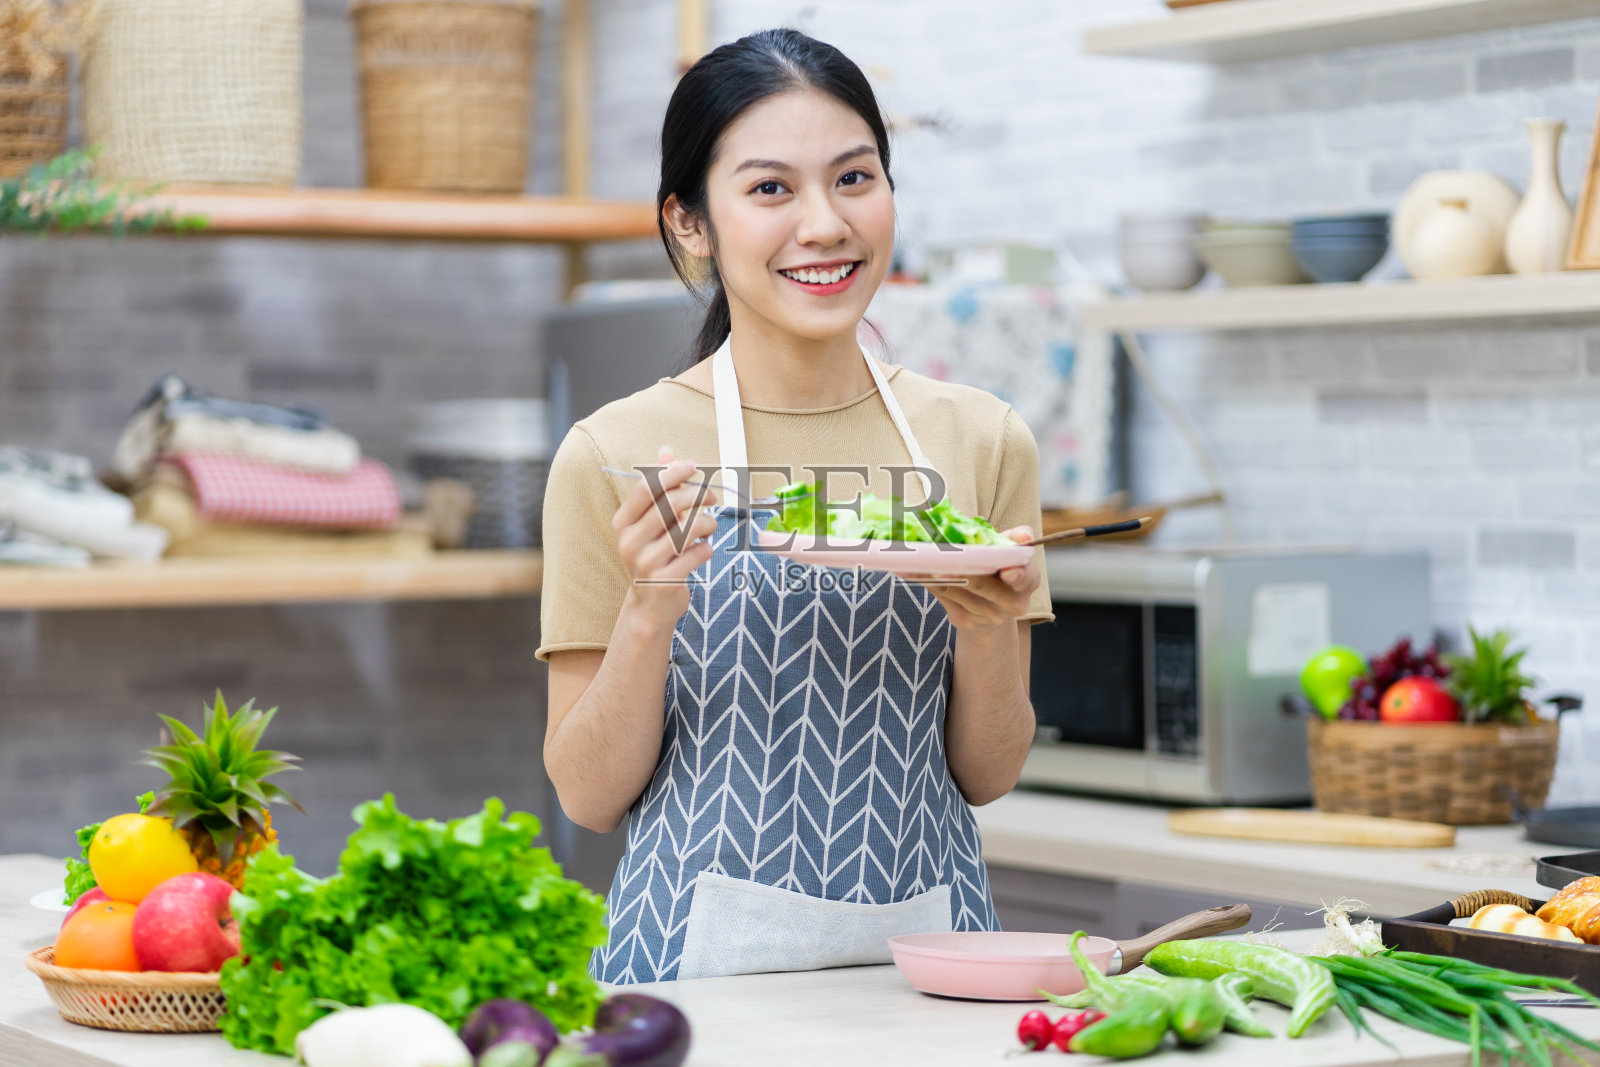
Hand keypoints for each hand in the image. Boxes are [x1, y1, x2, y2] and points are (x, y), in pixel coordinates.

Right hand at [612, 446, 719, 629]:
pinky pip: (697, 553)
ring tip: (709, 526)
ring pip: (689, 528)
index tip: (694, 467)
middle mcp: (630, 541)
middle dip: (699, 494)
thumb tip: (666, 451)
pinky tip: (704, 550)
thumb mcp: (649, 523)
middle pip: (672, 504)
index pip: (648, 487)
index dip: (674, 472)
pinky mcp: (666, 581)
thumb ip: (658, 488)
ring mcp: (646, 563)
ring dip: (707, 522)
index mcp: (623, 522)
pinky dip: (707, 548)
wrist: (649, 606)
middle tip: (713, 496)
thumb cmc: (654, 555)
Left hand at [907, 525, 1040, 634]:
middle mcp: (1010, 604)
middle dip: (962, 572)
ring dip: (933, 574)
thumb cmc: (1000, 569)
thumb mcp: (1009, 553)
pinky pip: (941, 597)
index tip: (1007, 572)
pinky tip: (908, 569)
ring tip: (915, 558)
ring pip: (956, 591)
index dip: (1019, 575)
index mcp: (1027, 582)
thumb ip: (1014, 540)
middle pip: (982, 586)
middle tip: (941, 559)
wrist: (993, 609)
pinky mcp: (964, 620)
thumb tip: (1024, 535)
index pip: (1027, 579)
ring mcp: (986, 615)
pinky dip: (925, 581)